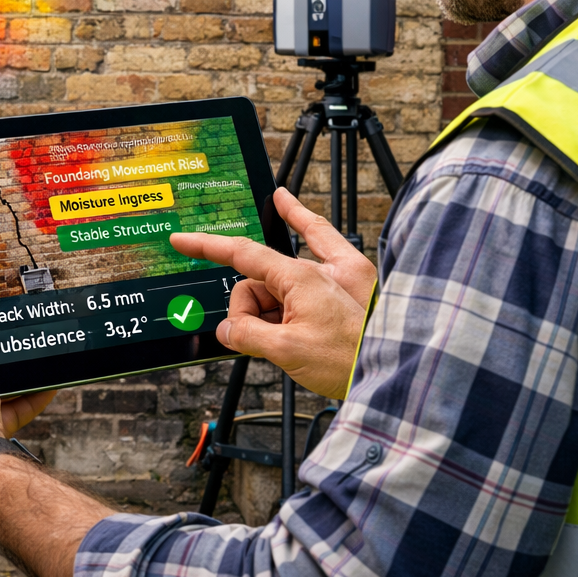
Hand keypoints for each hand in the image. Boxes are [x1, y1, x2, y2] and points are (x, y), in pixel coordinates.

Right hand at [169, 187, 375, 397]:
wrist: (396, 375)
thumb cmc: (353, 361)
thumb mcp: (287, 352)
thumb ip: (248, 335)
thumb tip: (227, 331)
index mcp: (300, 278)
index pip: (242, 254)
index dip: (207, 246)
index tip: (181, 239)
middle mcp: (316, 269)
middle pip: (258, 280)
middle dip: (247, 309)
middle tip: (258, 342)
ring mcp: (333, 274)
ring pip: (278, 285)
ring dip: (270, 311)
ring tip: (289, 342)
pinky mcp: (348, 281)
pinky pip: (318, 243)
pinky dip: (300, 222)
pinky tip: (284, 201)